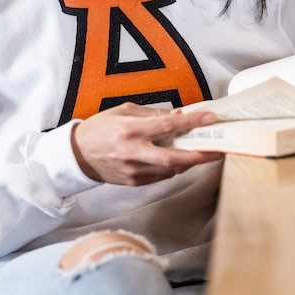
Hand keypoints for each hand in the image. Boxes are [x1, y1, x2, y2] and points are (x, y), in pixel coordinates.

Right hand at [70, 103, 223, 186]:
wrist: (76, 155)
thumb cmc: (100, 128)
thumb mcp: (123, 111)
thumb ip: (151, 114)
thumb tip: (178, 116)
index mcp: (131, 130)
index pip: (168, 126)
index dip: (192, 122)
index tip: (211, 118)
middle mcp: (133, 152)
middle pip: (174, 158)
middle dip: (199, 156)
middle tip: (219, 151)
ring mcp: (133, 170)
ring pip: (170, 170)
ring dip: (188, 162)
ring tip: (202, 152)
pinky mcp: (133, 182)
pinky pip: (160, 177)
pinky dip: (172, 168)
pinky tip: (178, 159)